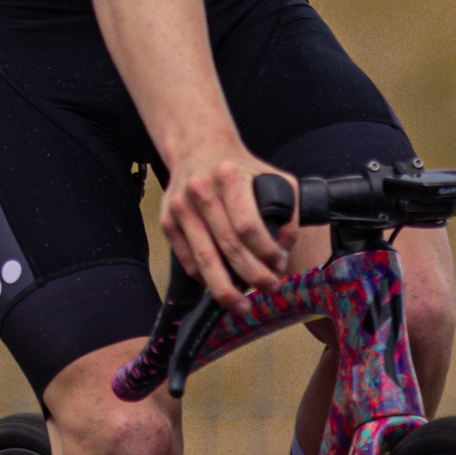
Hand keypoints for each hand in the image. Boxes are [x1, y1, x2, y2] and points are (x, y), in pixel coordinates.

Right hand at [159, 141, 294, 304]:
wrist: (197, 149)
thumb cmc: (239, 168)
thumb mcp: (271, 176)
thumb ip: (288, 210)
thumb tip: (284, 248)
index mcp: (229, 176)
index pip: (248, 225)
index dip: (266, 251)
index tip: (279, 263)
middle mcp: (200, 190)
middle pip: (228, 247)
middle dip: (252, 275)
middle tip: (269, 289)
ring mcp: (180, 207)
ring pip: (204, 259)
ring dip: (225, 288)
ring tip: (242, 305)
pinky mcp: (167, 221)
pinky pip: (187, 259)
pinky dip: (205, 277)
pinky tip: (221, 285)